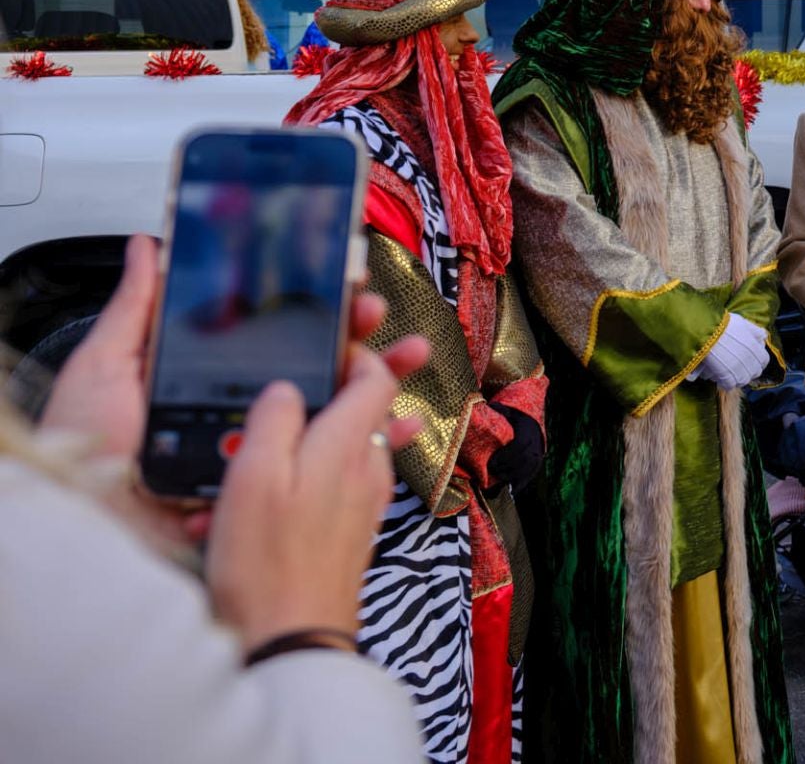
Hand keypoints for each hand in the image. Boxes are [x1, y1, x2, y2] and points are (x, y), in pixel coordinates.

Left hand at [39, 237, 425, 538]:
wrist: (89, 519)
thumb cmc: (85, 445)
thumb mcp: (106, 365)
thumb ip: (137, 308)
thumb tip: (150, 244)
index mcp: (210, 375)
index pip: (275, 331)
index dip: (313, 306)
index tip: (343, 280)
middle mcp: (241, 409)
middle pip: (315, 365)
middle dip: (359, 335)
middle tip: (376, 312)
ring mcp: (260, 449)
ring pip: (335, 411)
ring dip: (380, 383)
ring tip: (411, 356)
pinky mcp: (269, 487)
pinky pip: (332, 467)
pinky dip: (375, 448)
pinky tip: (402, 425)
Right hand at [206, 343, 426, 650]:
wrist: (292, 640)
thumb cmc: (267, 563)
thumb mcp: (254, 477)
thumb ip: (274, 419)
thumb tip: (286, 387)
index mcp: (349, 443)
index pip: (375, 376)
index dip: (354, 350)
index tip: (325, 340)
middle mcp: (370, 467)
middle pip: (368, 406)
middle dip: (345, 381)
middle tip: (316, 366)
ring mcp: (366, 499)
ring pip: (351, 443)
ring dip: (320, 430)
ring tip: (272, 430)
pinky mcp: (352, 528)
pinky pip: (340, 481)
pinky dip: (312, 473)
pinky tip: (273, 487)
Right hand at [693, 313, 770, 388]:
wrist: (706, 330)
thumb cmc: (723, 324)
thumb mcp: (742, 323)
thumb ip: (754, 330)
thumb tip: (763, 336)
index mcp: (755, 348)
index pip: (764, 361)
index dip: (758, 361)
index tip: (752, 360)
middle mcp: (749, 360)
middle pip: (755, 372)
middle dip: (748, 371)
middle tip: (739, 367)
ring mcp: (738, 370)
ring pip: (743, 380)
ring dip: (737, 378)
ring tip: (729, 373)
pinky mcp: (726, 377)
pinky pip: (729, 385)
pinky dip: (725, 383)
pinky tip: (720, 378)